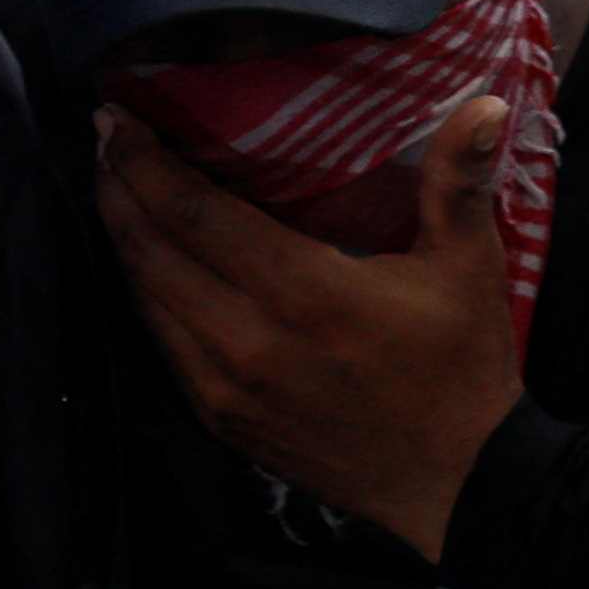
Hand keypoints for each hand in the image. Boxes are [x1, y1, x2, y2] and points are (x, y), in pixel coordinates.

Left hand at [96, 92, 529, 558]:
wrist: (459, 486)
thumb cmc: (461, 368)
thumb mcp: (469, 269)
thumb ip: (459, 182)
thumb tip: (483, 101)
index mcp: (305, 293)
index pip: (193, 213)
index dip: (144, 162)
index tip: (118, 118)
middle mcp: (248, 339)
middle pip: (150, 248)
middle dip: (118, 186)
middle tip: (104, 138)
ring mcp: (224, 386)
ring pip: (145, 294)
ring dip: (123, 236)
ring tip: (115, 184)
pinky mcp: (217, 417)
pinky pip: (162, 340)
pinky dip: (146, 291)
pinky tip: (148, 258)